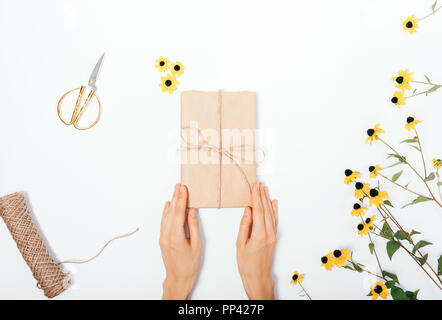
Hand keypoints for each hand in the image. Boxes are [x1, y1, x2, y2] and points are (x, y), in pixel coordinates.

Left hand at [160, 184, 201, 298]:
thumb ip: (194, 226)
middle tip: (179, 185)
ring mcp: (163, 237)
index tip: (183, 189)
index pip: (178, 212)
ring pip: (166, 215)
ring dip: (171, 202)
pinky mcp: (162, 239)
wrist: (178, 277)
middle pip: (171, 211)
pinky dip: (166, 212)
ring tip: (175, 191)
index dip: (181, 199)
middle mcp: (167, 235)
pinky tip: (168, 205)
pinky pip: (164, 222)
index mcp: (176, 236)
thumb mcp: (197, 245)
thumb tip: (191, 211)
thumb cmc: (189, 264)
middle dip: (176, 197)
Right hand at [236, 182, 277, 299]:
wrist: (258, 276)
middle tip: (259, 184)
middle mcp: (268, 233)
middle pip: (266, 210)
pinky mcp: (274, 237)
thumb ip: (244, 225)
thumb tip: (248, 211)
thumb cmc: (247, 263)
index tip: (255, 187)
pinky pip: (274, 220)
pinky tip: (273, 203)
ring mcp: (273, 235)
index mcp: (259, 234)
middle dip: (262, 195)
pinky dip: (274, 210)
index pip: (258, 211)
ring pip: (271, 214)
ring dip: (267, 200)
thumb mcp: (240, 244)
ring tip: (265, 189)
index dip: (256, 197)